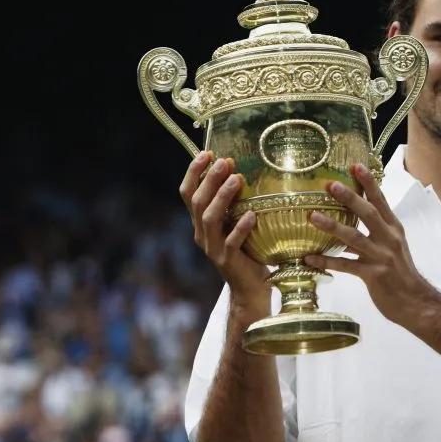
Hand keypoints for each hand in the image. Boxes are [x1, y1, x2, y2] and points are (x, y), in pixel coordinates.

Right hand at [180, 151, 270, 309]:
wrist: (250, 288)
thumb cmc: (247, 250)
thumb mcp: (236, 223)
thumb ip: (234, 203)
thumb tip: (241, 171)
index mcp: (200, 222)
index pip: (187, 193)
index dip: (193, 172)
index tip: (207, 153)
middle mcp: (201, 234)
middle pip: (198, 202)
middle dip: (210, 179)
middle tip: (225, 161)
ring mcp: (212, 248)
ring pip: (210, 219)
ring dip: (222, 198)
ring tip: (237, 180)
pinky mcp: (227, 261)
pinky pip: (231, 242)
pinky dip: (240, 227)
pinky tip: (252, 215)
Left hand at [305, 163, 433, 323]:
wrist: (416, 302)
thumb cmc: (402, 274)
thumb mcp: (393, 247)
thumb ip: (375, 232)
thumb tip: (352, 219)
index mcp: (394, 229)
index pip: (381, 201)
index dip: (368, 183)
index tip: (355, 166)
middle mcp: (389, 239)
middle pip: (368, 213)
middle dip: (349, 197)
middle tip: (330, 184)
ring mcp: (382, 257)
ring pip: (353, 237)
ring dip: (331, 226)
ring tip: (312, 216)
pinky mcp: (373, 275)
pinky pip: (345, 266)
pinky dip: (326, 261)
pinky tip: (310, 258)